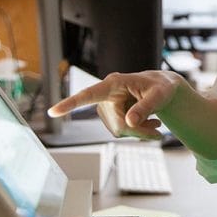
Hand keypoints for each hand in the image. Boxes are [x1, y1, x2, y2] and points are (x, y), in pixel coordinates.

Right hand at [47, 70, 189, 139]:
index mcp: (114, 83)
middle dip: (137, 131)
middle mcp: (106, 95)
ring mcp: (107, 108)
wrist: (162, 90)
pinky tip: (150, 126)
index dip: (71, 104)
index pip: (88, 95)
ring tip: (155, 123)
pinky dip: (136, 133)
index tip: (53, 112)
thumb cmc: (161, 87)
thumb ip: (146, 107)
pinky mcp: (111, 117)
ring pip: (119, 131)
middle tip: (158, 132)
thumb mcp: (160, 95)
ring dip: (138, 132)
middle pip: (116, 123)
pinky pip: (121, 133)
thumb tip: (129, 122)